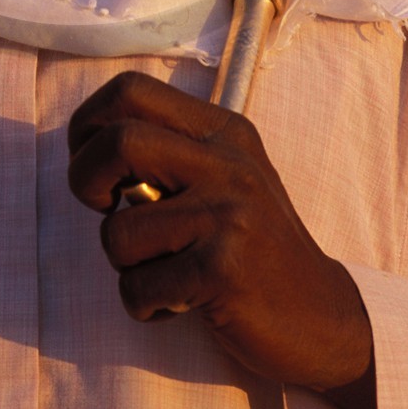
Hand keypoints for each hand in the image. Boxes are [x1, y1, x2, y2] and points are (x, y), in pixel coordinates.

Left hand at [67, 71, 375, 408]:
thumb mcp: (222, 179)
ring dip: (124, 265)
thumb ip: (169, 152)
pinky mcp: (225, 269)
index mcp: (222, 130)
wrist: (323, 318)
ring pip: (118, 231)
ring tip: (165, 273)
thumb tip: (87, 143)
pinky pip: (139, 287)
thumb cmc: (251, 248)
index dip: (88, 123)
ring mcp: (230, 213)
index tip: (92, 163)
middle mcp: (228, 162)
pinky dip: (144, 304)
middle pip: (118, 141)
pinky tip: (180, 303)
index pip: (130, 90)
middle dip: (85, 180)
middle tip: (103, 209)